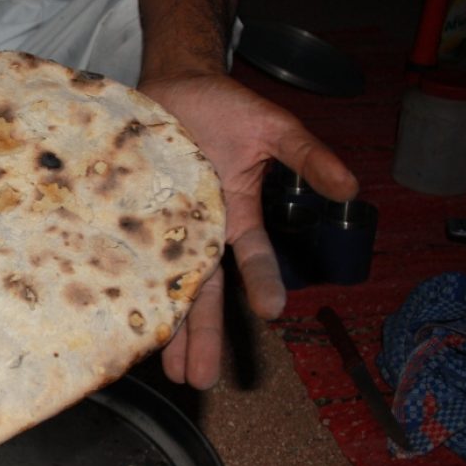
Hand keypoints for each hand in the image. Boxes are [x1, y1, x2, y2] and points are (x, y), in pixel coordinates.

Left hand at [138, 73, 358, 388]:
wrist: (173, 85)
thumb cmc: (226, 108)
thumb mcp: (274, 129)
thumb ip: (309, 157)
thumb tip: (351, 187)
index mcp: (234, 217)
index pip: (252, 259)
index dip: (263, 284)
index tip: (272, 313)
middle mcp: (197, 232)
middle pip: (203, 294)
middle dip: (202, 336)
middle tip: (200, 380)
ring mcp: (160, 227)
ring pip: (163, 287)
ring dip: (165, 329)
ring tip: (165, 371)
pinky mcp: (124, 215)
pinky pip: (122, 254)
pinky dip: (119, 284)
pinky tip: (114, 315)